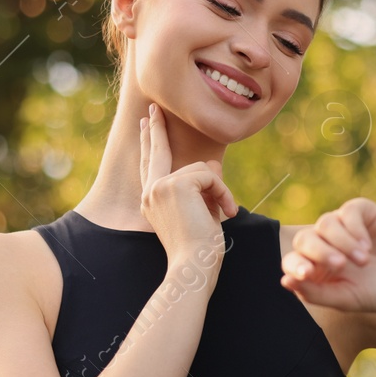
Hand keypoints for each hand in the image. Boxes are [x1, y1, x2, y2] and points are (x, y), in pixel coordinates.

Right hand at [139, 102, 237, 265]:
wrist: (193, 267)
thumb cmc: (200, 250)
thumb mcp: (204, 213)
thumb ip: (204, 187)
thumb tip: (212, 163)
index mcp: (152, 200)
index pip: (151, 165)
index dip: (150, 143)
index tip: (148, 123)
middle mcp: (150, 192)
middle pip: (157, 152)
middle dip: (158, 129)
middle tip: (154, 109)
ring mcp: (160, 187)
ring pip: (200, 170)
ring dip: (220, 190)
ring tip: (225, 213)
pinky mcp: (176, 185)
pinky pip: (210, 175)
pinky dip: (224, 192)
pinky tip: (227, 213)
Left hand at [281, 198, 375, 313]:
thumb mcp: (348, 299)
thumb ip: (316, 293)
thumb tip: (285, 282)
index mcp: (318, 269)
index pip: (293, 262)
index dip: (295, 265)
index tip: (306, 274)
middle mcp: (326, 245)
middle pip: (304, 239)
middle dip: (319, 252)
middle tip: (340, 266)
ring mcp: (343, 227)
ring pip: (325, 223)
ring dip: (342, 242)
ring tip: (363, 260)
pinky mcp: (362, 213)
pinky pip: (347, 212)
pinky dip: (354, 228)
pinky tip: (367, 246)